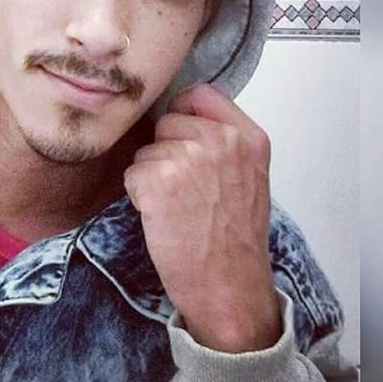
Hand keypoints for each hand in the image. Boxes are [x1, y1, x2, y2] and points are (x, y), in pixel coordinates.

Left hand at [124, 84, 281, 352]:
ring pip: (146, 150)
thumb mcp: (249, 176)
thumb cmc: (235, 238)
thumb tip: (180, 115)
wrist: (229, 287)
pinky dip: (139, 195)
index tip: (183, 139)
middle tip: (184, 189)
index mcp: (248, 137)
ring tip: (177, 206)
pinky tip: (162, 217)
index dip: (183, 115)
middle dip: (165, 151)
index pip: (200, 94)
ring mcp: (188, 158)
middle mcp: (220, 141)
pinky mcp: (158, 181)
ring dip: (152, 175)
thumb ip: (222, 141)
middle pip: (166, 122)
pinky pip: (132, 173)